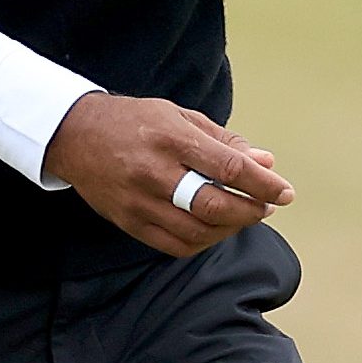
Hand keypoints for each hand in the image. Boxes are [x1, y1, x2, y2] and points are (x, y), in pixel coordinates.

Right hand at [45, 93, 288, 258]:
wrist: (76, 136)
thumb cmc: (135, 122)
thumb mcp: (180, 116)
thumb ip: (225, 141)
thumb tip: (266, 163)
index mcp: (171, 138)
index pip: (229, 168)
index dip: (264, 184)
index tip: (285, 192)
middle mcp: (154, 172)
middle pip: (215, 206)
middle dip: (251, 211)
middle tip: (266, 206)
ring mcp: (139, 201)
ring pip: (198, 232)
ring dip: (230, 229)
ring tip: (243, 216)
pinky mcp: (129, 222)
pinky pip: (175, 246)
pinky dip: (204, 242)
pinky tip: (215, 230)